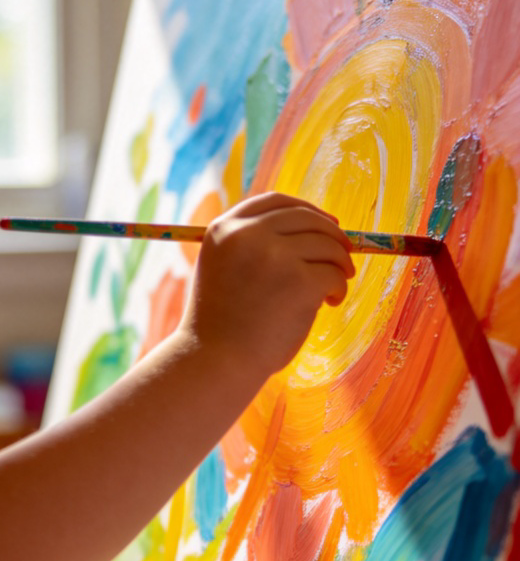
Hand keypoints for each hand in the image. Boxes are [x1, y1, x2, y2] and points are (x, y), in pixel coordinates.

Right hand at [179, 193, 354, 380]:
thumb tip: (309, 226)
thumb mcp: (222, 266)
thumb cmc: (221, 321)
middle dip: (333, 235)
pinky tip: (329, 302)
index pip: (274, 201)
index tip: (327, 222)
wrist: (216, 360)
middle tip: (344, 257)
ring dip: (339, 264)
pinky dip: (339, 287)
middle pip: (306, 217)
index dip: (307, 209)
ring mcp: (273, 255)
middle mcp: (246, 234)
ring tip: (333, 287)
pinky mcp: (299, 281)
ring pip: (327, 245)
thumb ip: (250, 243)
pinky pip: (334, 274)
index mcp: (224, 228)